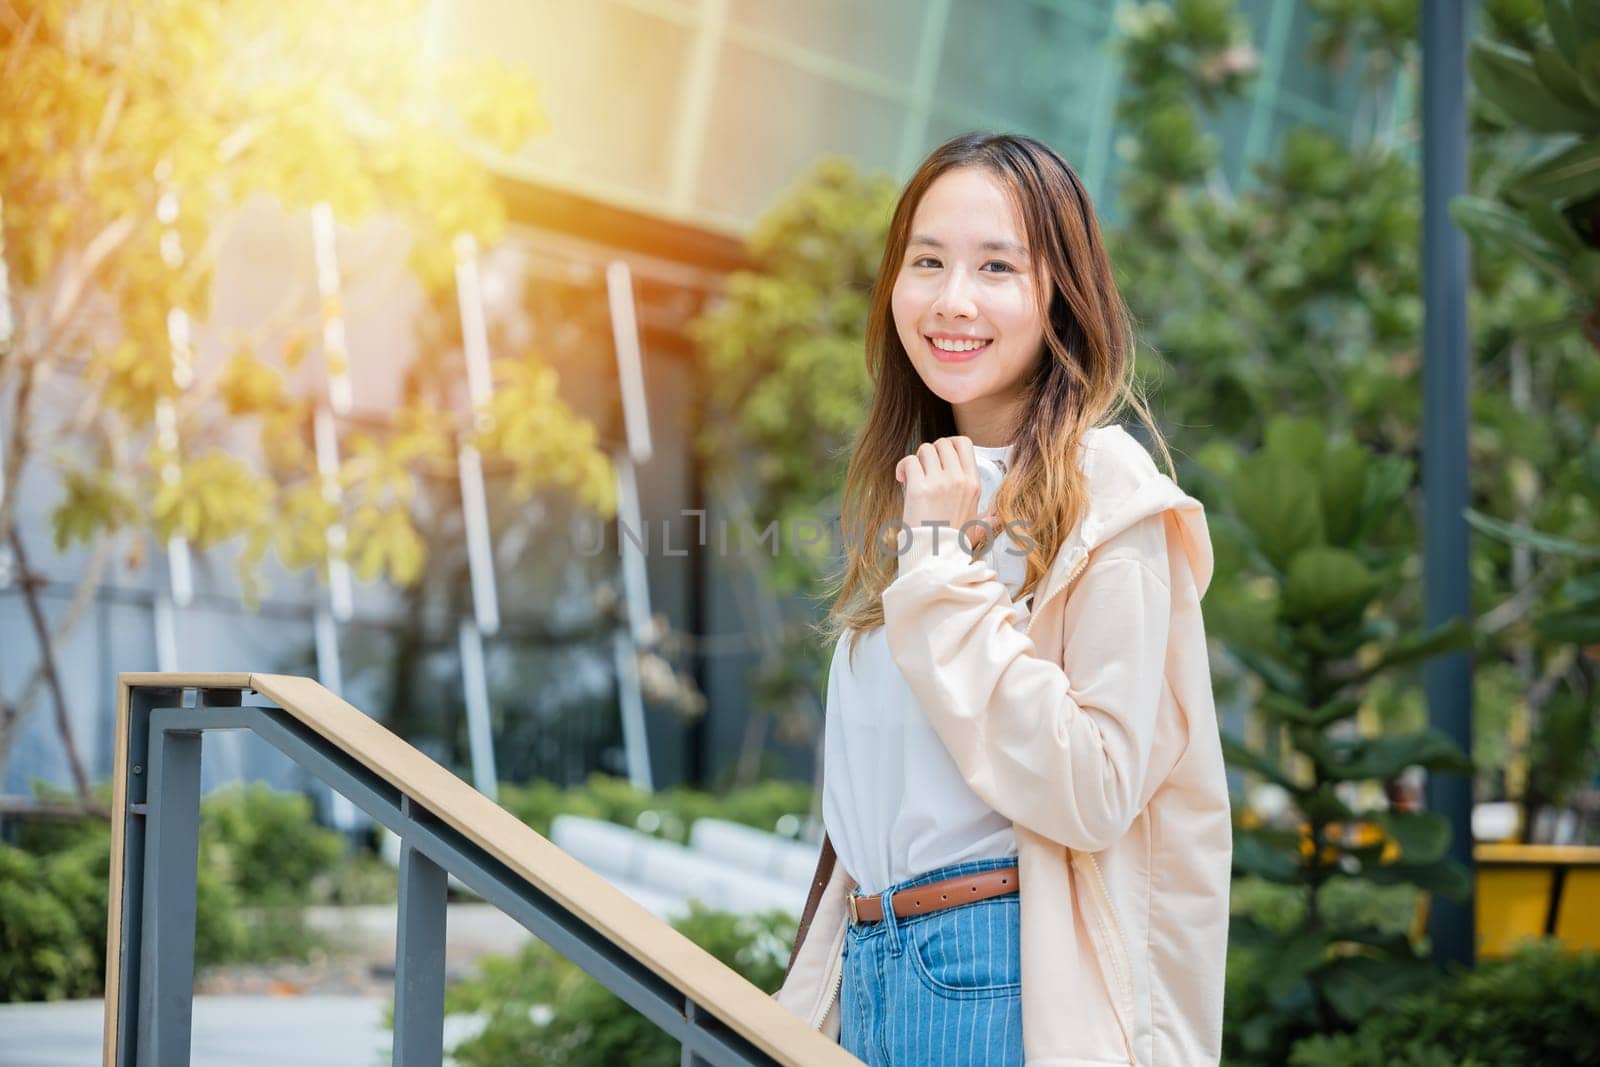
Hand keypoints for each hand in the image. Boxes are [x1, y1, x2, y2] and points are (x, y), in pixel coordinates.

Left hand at [895, 436, 998, 553]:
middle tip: (924, 467)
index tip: (940, 456)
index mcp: (973, 484)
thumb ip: (989, 520)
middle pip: (942, 443)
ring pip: (925, 449)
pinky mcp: (919, 488)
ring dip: (917, 460)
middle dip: (931, 452)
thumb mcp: (978, 529)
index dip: (949, 444)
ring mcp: (939, 483)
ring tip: (912, 475)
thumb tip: (998, 518)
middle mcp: (958, 479)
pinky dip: (903, 467)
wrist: (936, 557)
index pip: (964, 444)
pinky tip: (902, 479)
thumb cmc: (954, 544)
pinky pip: (910, 461)